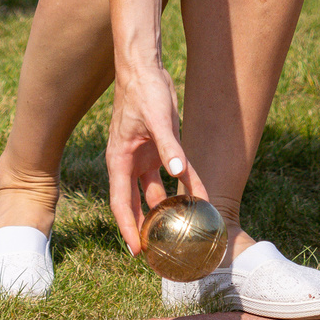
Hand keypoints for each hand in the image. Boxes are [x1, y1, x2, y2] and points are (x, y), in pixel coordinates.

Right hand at [103, 56, 195, 253]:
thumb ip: (169, 148)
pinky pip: (174, 173)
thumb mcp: (157, 119)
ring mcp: (144, 157)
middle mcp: (129, 163)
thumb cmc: (142, 91)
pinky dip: (185, 187)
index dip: (127, 228)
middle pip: (134, 203)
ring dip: (164, 210)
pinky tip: (199, 200)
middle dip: (143, 227)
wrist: (145, 68)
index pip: (120, 203)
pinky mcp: (159, 148)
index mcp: (119, 161)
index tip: (135, 250)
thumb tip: (179, 176)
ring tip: (178, 231)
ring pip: (153, 192)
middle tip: (155, 251)